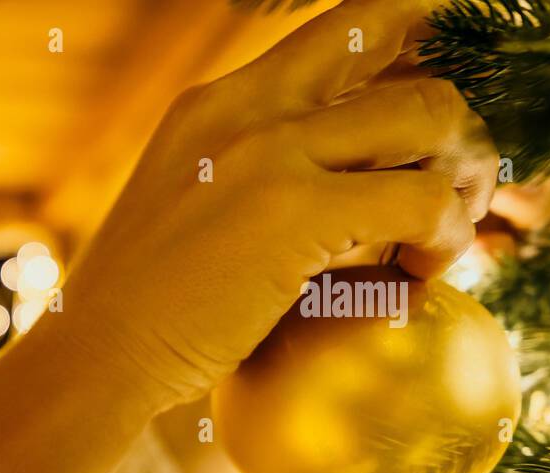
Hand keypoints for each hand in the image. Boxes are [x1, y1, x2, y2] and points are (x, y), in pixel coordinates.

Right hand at [69, 0, 498, 407]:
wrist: (92, 359)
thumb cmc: (138, 312)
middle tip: (445, 193)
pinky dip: (444, 240)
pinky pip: (424, 201)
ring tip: (436, 240)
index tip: (420, 133)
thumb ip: (256, 181)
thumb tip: (346, 200)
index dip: (405, 64)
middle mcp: (244, 105)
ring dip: (457, 178)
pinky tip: (418, 277)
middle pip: (400, 59)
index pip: (341, 36)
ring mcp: (270, 151)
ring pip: (430, 116)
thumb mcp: (189, 213)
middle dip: (448, 128)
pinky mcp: (298, 211)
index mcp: (214, 102)